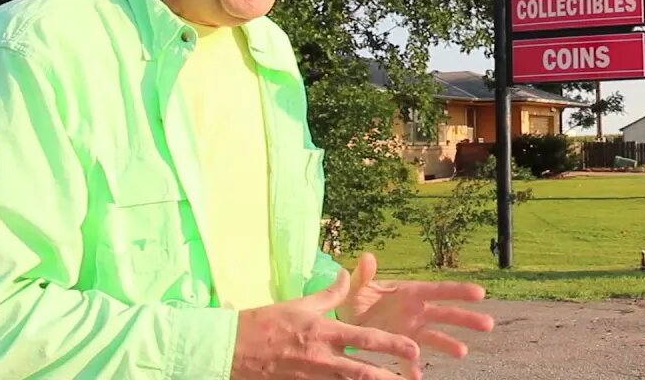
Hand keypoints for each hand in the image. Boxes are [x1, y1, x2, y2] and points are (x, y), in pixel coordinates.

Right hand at [232, 268, 419, 379]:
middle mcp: (320, 357)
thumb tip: (347, 274)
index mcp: (323, 332)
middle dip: (389, 377)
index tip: (414, 350)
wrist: (230, 348)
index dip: (391, 345)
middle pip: (362, 371)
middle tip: (413, 379)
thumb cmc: (266, 323)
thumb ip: (330, 293)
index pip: (365, 338)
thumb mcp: (300, 304)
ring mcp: (311, 377)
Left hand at [338, 253, 494, 371]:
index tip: (480, 293)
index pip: (439, 290)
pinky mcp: (399, 346)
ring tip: (462, 352)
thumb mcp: (357, 285)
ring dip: (448, 344)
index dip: (459, 291)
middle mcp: (416, 311)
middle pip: (446, 314)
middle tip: (488, 325)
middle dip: (467, 319)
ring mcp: (410, 330)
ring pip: (434, 337)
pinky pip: (409, 359)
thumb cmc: (355, 296)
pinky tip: (418, 376)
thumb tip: (367, 257)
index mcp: (410, 292)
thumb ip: (364, 274)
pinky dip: (413, 367)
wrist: (344, 318)